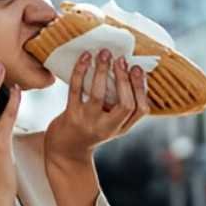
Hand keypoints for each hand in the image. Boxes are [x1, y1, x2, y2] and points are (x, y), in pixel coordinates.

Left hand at [45, 49, 148, 164]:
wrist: (65, 151)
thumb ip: (120, 105)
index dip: (141, 88)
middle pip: (125, 104)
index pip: (141, 110)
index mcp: (121, 127)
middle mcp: (107, 128)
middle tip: (121, 59)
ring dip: (102, 71)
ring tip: (104, 53)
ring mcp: (88, 122)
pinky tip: (85, 58)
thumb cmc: (90, 130)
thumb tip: (128, 70)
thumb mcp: (111, 124)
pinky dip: (80, 72)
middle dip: (124, 79)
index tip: (136, 69)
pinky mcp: (70, 116)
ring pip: (98, 95)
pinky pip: (76, 90)